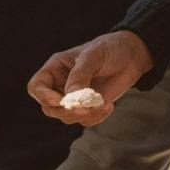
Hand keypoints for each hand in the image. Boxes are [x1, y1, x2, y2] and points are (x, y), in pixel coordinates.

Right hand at [27, 30, 153, 125]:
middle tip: (84, 109)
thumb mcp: (93, 55)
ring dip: (84, 115)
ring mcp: (75, 98)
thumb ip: (80, 75)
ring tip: (102, 103)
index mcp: (55, 69)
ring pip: (66, 117)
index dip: (43, 96)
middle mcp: (61, 85)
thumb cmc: (109, 48)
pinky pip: (86, 121)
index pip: (36, 87)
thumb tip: (71, 97)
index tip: (60, 100)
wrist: (132, 55)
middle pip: (49, 107)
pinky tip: (109, 105)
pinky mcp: (90, 107)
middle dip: (66, 111)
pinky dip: (97, 117)